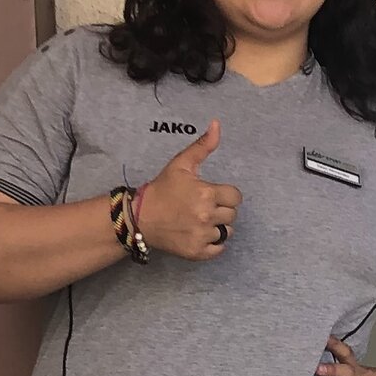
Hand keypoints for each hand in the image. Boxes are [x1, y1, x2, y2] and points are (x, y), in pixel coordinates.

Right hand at [137, 121, 240, 260]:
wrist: (139, 217)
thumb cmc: (162, 189)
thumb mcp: (181, 164)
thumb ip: (202, 146)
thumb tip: (217, 124)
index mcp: (206, 193)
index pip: (236, 197)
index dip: (226, 194)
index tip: (212, 194)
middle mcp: (206, 216)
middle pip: (232, 214)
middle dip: (220, 210)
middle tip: (202, 207)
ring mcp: (202, 236)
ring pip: (226, 231)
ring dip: (217, 227)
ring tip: (199, 221)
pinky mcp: (196, 252)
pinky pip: (219, 249)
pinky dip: (212, 244)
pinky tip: (199, 234)